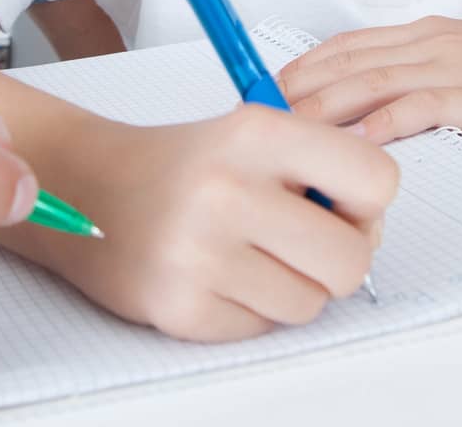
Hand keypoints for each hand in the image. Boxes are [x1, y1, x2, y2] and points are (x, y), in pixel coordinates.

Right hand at [52, 105, 398, 341]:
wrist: (86, 186)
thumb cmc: (182, 164)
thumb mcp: (250, 132)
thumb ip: (318, 165)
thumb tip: (373, 221)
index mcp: (256, 132)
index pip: (375, 179)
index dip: (368, 202)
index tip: (341, 203)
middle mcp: (228, 189)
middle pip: (351, 260)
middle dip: (336, 259)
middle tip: (302, 241)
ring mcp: (201, 253)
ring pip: (309, 304)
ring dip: (288, 287)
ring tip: (246, 253)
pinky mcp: (181, 308)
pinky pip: (261, 329)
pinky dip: (247, 310)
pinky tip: (214, 274)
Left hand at [277, 14, 461, 143]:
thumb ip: (431, 80)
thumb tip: (385, 113)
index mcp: (429, 35)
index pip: (347, 46)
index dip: (301, 67)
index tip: (264, 89)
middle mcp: (433, 44)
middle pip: (346, 63)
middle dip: (295, 89)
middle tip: (252, 115)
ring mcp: (458, 67)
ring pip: (373, 81)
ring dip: (323, 106)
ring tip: (282, 129)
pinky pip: (426, 106)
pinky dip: (387, 122)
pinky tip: (359, 141)